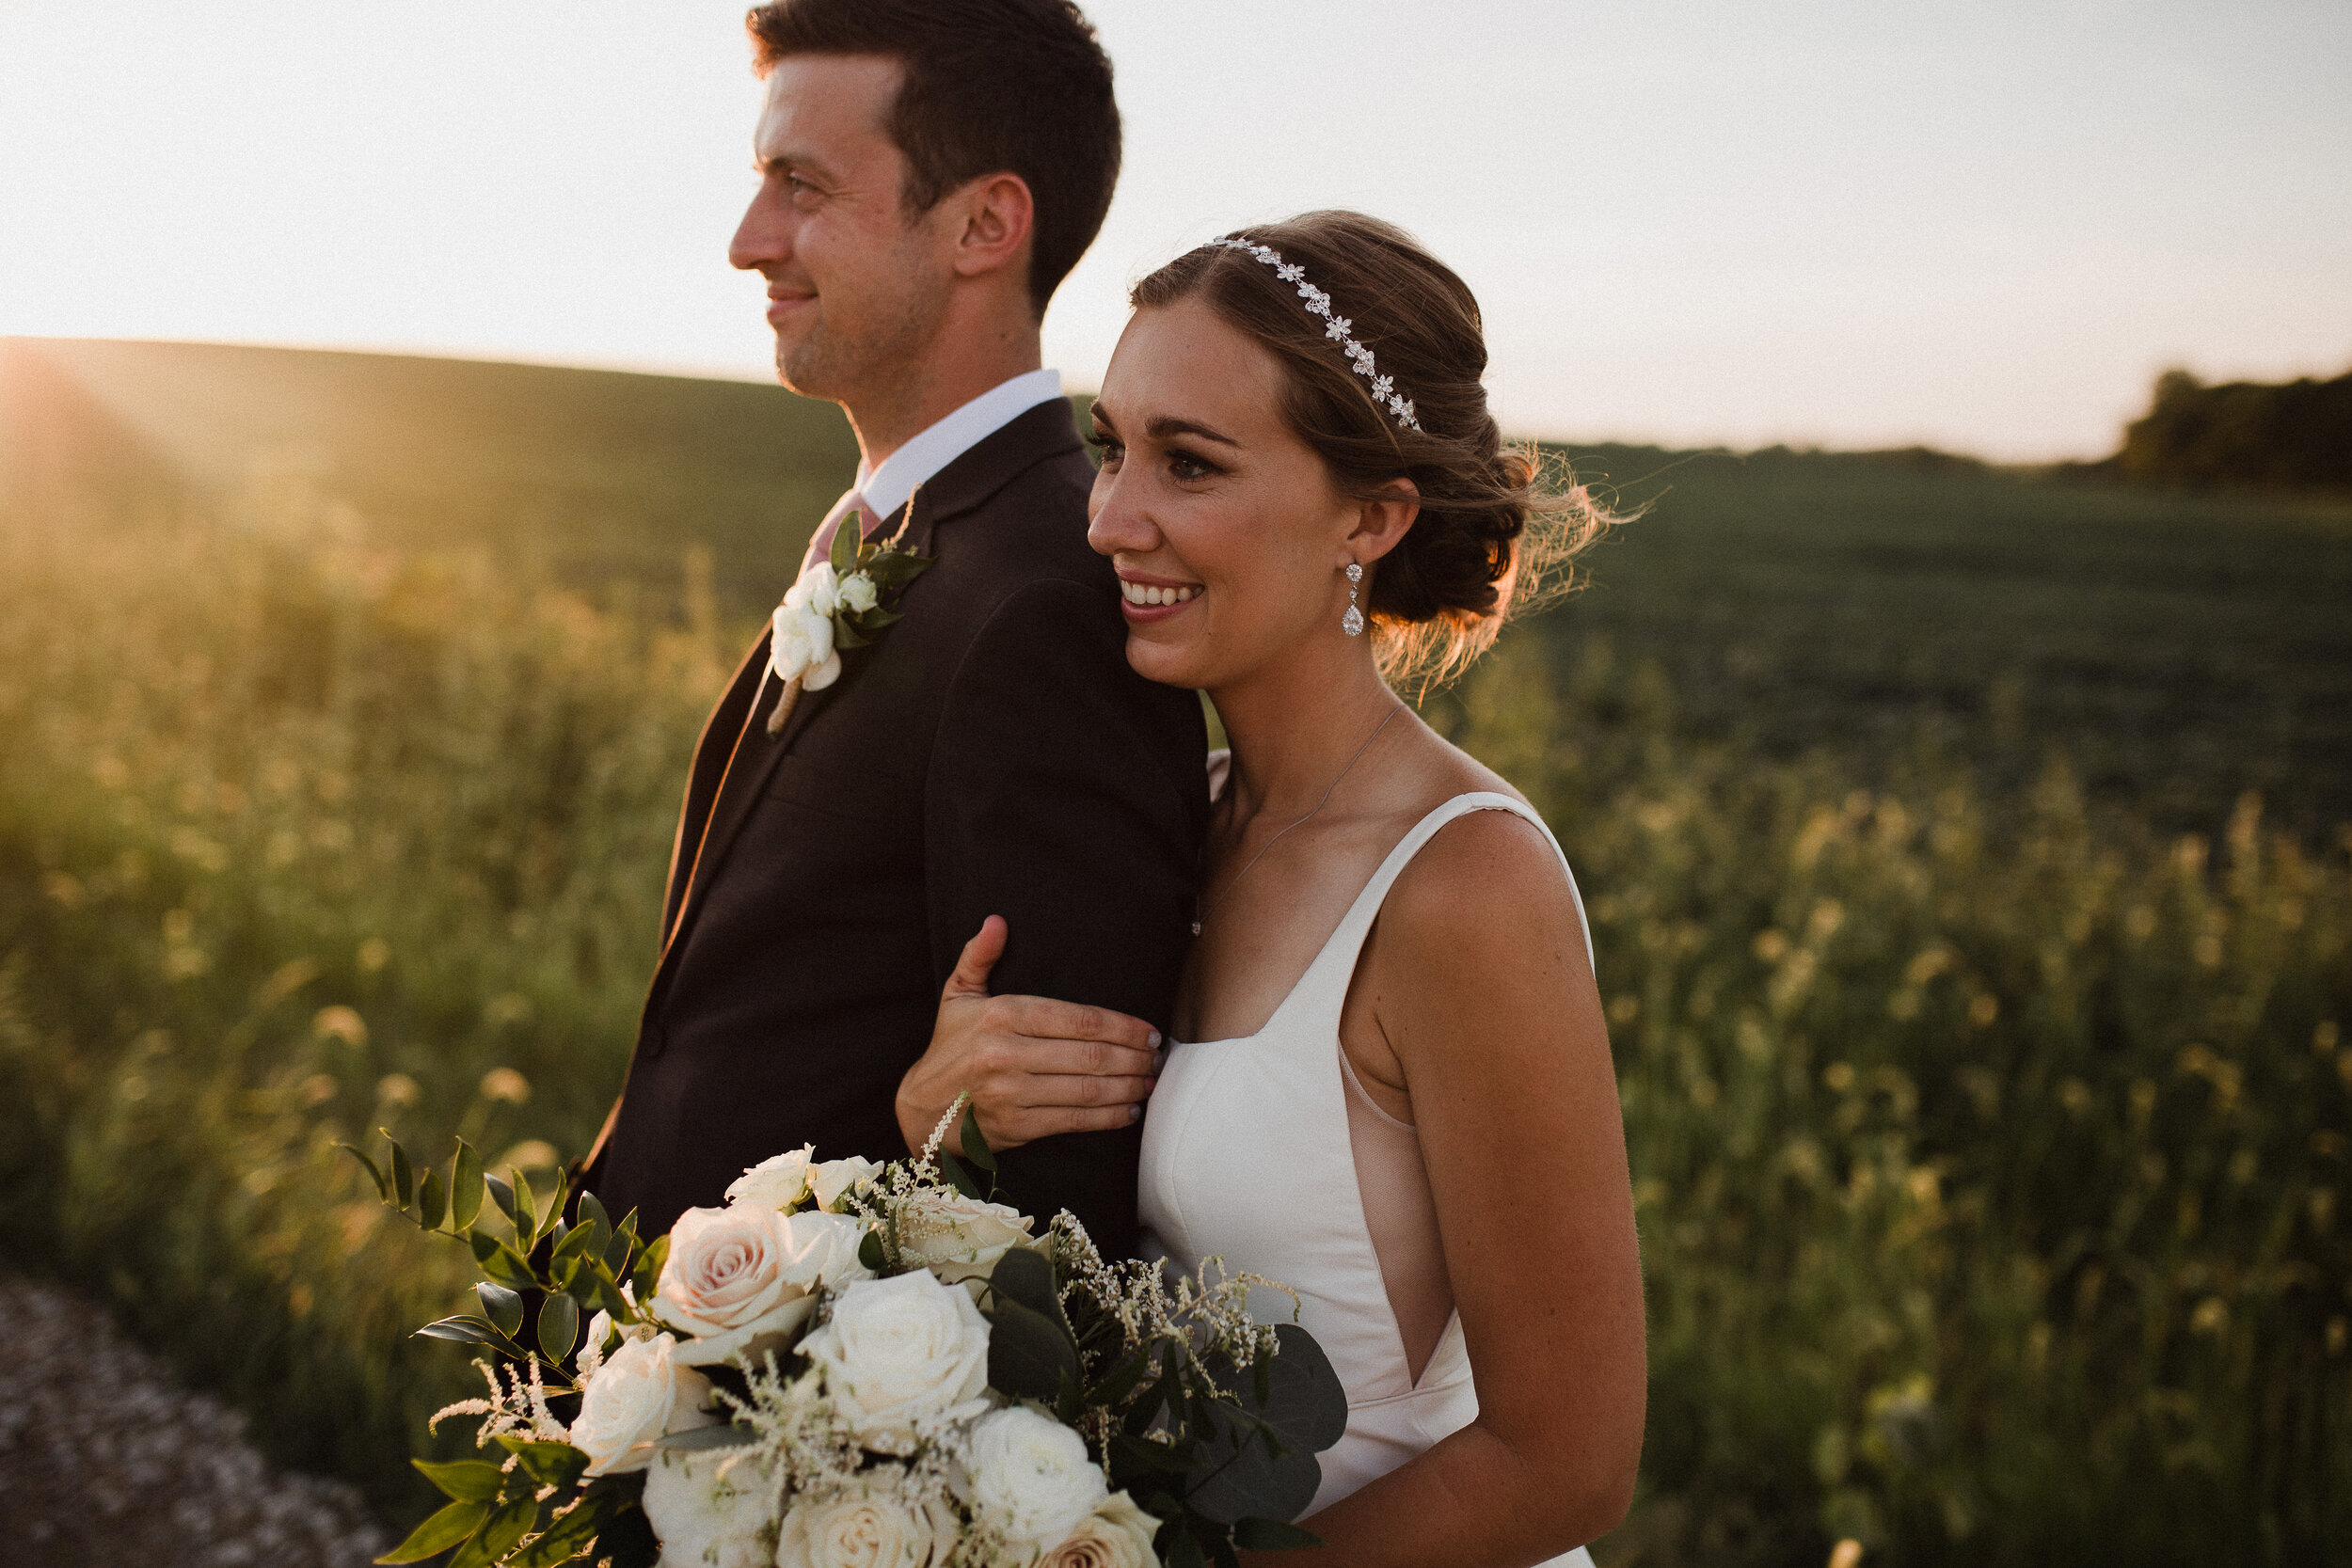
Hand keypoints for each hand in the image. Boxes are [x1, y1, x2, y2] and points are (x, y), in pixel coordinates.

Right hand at [896, 917, 1164, 1153]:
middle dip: (1133, 1057)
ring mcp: (1012, 1093)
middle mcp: (1006, 1053)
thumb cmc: (950, 1047)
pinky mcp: (1017, 1126)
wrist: (921, 1108)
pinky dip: (1108, 1117)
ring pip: (1087, 1090)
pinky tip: (1129, 1109)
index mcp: (1002, 1014)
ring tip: (1150, 1081)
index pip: (1078, 1019)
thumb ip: (980, 957)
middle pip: (1089, 1055)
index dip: (1122, 1026)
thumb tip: (996, 921)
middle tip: (1157, 1057)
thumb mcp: (958, 995)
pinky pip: (1074, 1121)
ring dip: (1128, 1087)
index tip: (1149, 1031)